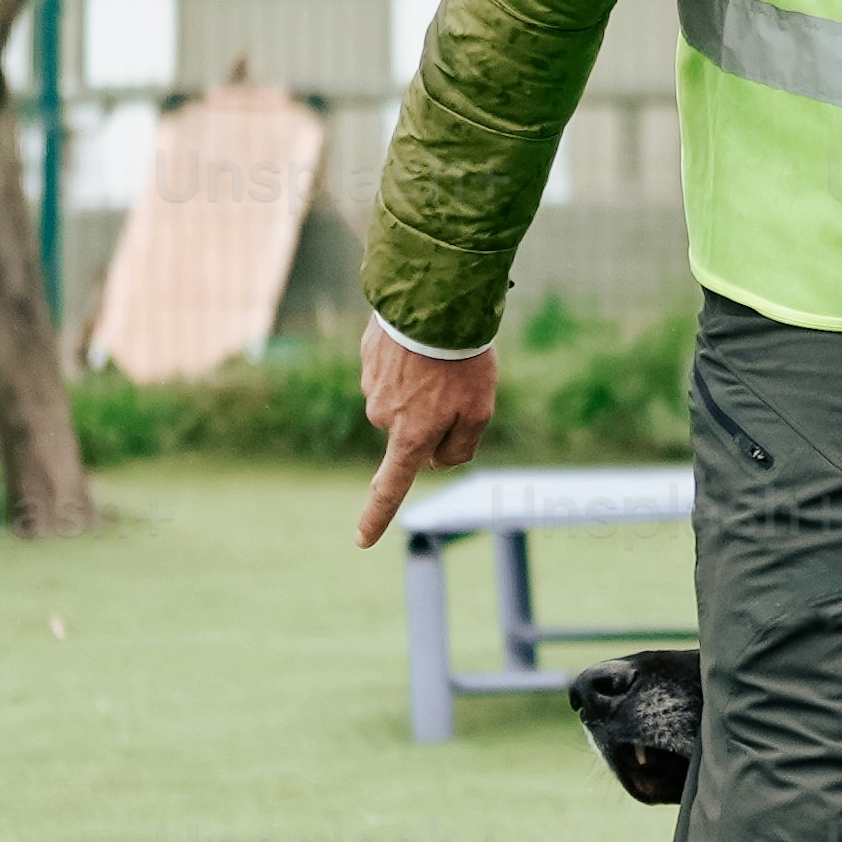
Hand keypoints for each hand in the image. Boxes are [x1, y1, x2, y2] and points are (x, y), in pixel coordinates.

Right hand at [353, 322, 500, 545]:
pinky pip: (395, 368)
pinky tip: (425, 340)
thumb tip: (434, 459)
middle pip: (413, 430)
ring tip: (443, 355)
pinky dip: (411, 360)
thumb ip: (461, 446)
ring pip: (405, 397)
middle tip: (459, 383)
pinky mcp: (368, 357)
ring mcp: (371, 385)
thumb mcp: (480, 410)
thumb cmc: (462, 360)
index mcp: (410, 436)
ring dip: (424, 384)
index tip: (362, 541)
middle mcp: (383, 417)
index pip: (390, 488)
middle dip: (433, 416)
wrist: (433, 300)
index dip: (376, 517)